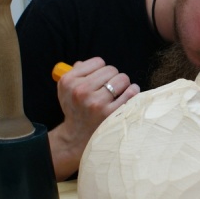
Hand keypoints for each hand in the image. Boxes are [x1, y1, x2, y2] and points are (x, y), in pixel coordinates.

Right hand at [51, 58, 139, 177]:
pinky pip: (130, 93)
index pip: (98, 62)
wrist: (77, 136)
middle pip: (111, 69)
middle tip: (109, 87)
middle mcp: (81, 91)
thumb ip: (76, 72)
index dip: (101, 70)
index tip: (100, 79)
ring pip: (122, 79)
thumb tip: (87, 63)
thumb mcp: (66, 90)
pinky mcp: (110, 113)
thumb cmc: (75, 108)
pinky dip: (133, 91)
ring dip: (123, 84)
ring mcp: (96, 103)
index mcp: (69, 81)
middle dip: (113, 77)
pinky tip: (129, 94)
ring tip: (118, 92)